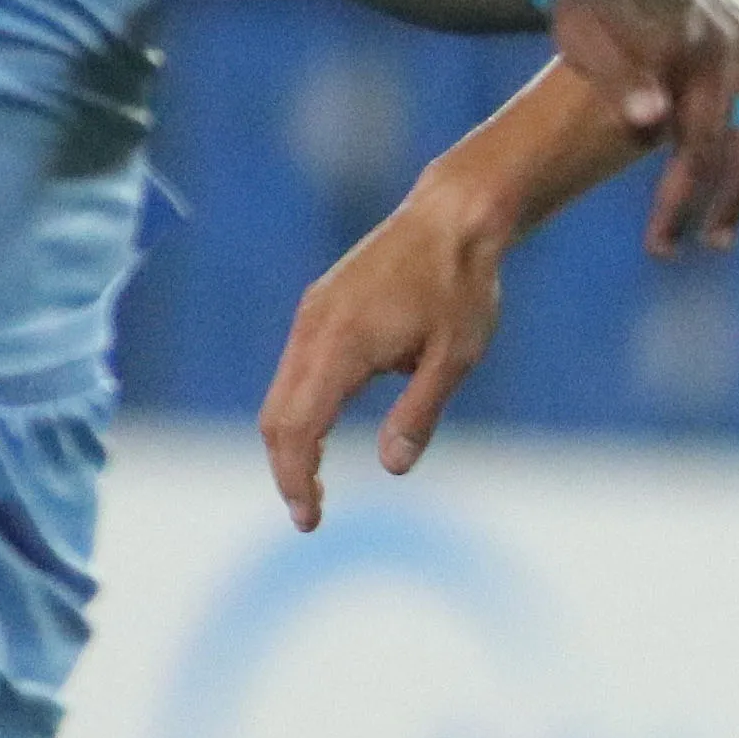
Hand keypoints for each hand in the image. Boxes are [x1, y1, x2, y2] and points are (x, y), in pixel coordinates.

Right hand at [260, 177, 516, 529]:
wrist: (452, 219)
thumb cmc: (461, 287)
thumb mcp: (456, 358)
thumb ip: (419, 413)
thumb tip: (391, 467)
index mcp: (342, 345)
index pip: (298, 428)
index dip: (296, 479)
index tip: (309, 519)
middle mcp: (314, 329)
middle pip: (276, 416)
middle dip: (288, 468)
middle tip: (310, 512)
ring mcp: (312, 316)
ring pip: (280, 393)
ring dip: (291, 440)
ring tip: (313, 483)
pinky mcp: (320, 308)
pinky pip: (295, 369)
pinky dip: (299, 409)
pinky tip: (321, 432)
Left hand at [543, 0, 738, 253]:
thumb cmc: (593, 0)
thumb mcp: (584, 33)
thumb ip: (620, 77)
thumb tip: (651, 120)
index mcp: (691, 46)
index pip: (697, 142)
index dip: (681, 197)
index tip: (660, 242)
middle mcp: (736, 47)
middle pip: (734, 145)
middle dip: (709, 203)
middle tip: (670, 247)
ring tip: (721, 236)